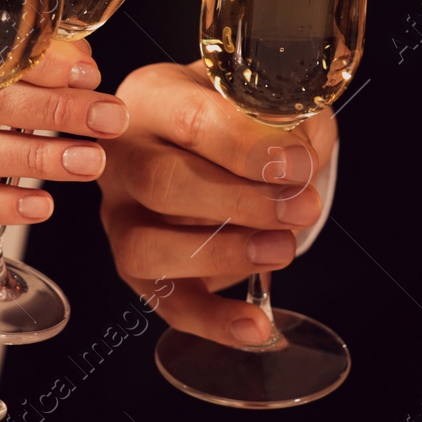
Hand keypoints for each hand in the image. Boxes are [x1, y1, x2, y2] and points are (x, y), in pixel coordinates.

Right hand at [98, 61, 337, 345]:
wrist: (209, 140)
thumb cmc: (236, 113)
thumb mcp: (264, 94)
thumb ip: (286, 115)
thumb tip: (302, 160)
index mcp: (153, 96)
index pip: (189, 119)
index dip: (246, 146)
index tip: (298, 163)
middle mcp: (122, 155)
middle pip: (161, 182)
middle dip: (240, 201)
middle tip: (301, 207)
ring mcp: (118, 215)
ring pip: (146, 246)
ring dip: (223, 255)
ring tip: (282, 250)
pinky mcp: (134, 266)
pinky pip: (165, 301)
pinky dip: (214, 321)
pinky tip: (258, 326)